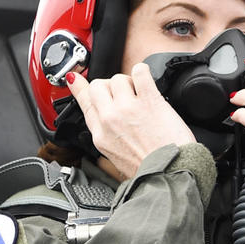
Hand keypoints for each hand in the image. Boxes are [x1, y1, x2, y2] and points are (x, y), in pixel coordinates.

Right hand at [67, 63, 195, 179]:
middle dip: (108, 85)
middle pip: (97, 86)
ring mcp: (128, 108)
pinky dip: (142, 71)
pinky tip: (146, 78)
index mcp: (101, 136)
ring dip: (128, 81)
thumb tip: (109, 128)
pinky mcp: (149, 101)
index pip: (84, 103)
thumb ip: (110, 139)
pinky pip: (140, 72)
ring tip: (139, 92)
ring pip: (117, 78)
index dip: (79, 88)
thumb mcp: (117, 160)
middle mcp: (110, 119)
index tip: (75, 79)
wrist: (169, 172)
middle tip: (123, 94)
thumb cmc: (150, 169)